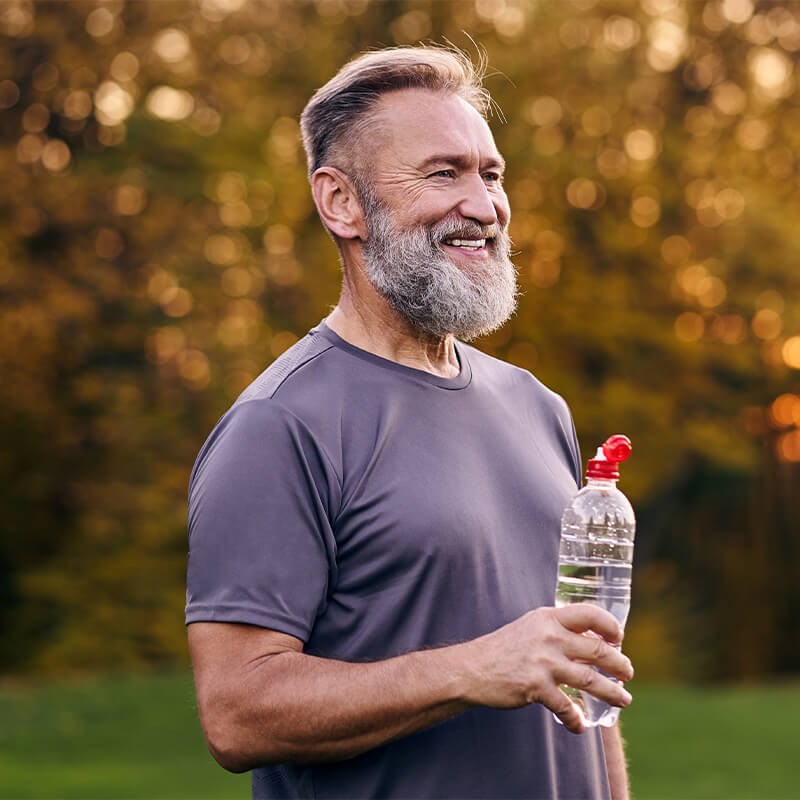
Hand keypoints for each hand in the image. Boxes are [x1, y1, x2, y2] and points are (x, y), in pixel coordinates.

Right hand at [459, 604, 633, 733]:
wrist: (473, 668)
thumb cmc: (504, 648)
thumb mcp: (531, 627)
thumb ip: (557, 630)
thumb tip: (591, 639)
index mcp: (548, 618)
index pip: (588, 614)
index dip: (610, 625)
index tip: (619, 637)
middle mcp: (549, 637)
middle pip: (597, 649)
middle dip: (619, 664)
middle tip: (628, 672)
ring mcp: (543, 663)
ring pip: (590, 679)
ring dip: (612, 692)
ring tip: (624, 700)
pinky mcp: (536, 688)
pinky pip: (566, 707)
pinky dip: (577, 718)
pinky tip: (581, 724)